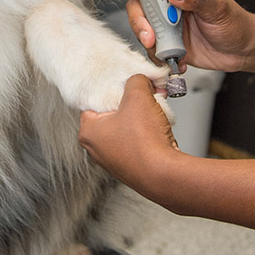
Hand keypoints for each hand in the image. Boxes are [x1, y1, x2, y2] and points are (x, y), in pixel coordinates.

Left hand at [79, 74, 183, 203]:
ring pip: (127, 128)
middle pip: (113, 114)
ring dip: (142, 118)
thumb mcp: (138, 96)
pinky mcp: (130, 167)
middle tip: (145, 98)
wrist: (165, 174)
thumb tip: (138, 80)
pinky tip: (157, 130)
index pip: (95, 100)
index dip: (115, 89)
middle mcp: (97, 149)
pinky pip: (137, 142)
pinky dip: (147, 134)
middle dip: (132, 104)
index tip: (127, 87)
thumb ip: (135, 81)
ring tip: (154, 113)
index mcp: (88, 131)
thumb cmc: (146, 143)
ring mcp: (113, 160)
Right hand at [121, 0, 254, 72]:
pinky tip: (176, 59)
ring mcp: (167, 23)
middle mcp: (169, 3)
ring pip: (142, 26)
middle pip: (139, 3)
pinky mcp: (168, 43)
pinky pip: (152, 48)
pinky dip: (159, 56)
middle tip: (150, 34)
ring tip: (163, 49)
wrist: (243, 51)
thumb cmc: (236, 23)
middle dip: (139, 19)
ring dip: (147, 39)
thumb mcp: (219, 7)